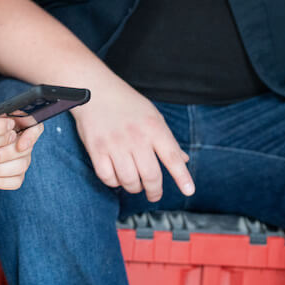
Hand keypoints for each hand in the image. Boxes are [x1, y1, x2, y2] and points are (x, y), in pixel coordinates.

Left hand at [0, 96, 41, 189]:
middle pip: (25, 150)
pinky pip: (15, 181)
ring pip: (21, 167)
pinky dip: (0, 182)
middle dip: (5, 156)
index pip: (34, 126)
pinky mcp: (12, 172)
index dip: (31, 137)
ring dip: (0, 170)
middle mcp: (21, 138)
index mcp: (16, 120)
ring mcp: (18, 157)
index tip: (20, 145)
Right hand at [71, 80, 192, 200]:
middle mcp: (136, 137)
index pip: (172, 158)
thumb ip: (168, 140)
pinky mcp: (96, 149)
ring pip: (129, 181)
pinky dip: (114, 182)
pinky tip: (117, 176)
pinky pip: (108, 177)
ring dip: (134, 188)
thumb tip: (183, 160)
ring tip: (135, 184)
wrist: (94, 89)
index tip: (189, 191)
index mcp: (154, 127)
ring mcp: (115, 144)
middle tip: (154, 194)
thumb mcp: (153, 116)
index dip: (182, 177)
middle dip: (154, 191)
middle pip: (150, 176)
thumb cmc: (127, 103)